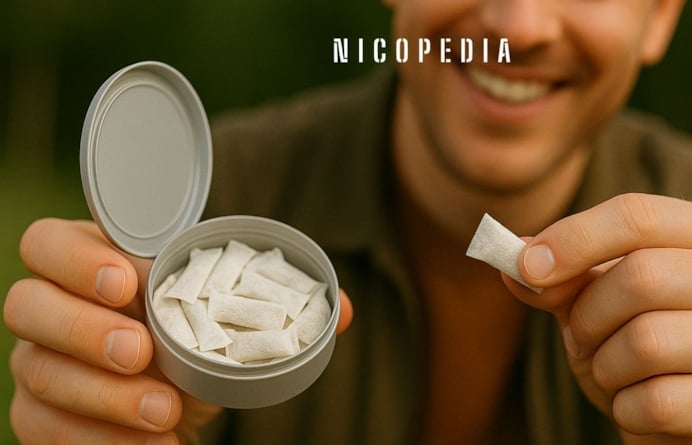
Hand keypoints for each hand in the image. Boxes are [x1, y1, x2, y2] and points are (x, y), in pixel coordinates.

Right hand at [4, 218, 353, 443]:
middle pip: (26, 305)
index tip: (130, 281)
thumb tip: (342, 310)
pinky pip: (41, 430)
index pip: (48, 244)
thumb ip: (279, 304)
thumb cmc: (197, 333)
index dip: (78, 258)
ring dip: (102, 396)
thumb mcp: (231, 312)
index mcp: (91, 263)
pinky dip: (96, 441)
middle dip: (85, 329)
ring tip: (166, 410)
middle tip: (144, 350)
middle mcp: (53, 308)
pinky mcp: (42, 416)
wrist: (176, 394)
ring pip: (36, 375)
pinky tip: (149, 444)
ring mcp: (41, 364)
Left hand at [506, 193, 691, 443]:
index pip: (637, 214)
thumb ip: (556, 274)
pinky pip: (658, 402)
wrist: (675, 414)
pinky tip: (638, 404)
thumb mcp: (589, 296)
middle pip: (642, 276)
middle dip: (588, 315)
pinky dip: (625, 407)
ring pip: (647, 342)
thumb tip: (515, 258)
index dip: (573, 239)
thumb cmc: (631, 337)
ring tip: (614, 371)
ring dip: (605, 365)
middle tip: (581, 336)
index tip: (526, 267)